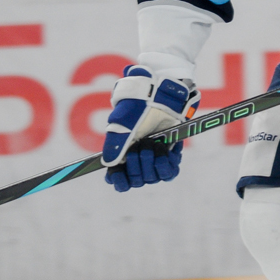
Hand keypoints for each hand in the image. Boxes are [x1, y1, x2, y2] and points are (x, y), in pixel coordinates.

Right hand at [100, 65, 198, 191]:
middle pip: (136, 180)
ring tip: (154, 144)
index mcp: (122, 155)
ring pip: (153, 178)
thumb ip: (114, 146)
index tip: (119, 176)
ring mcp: (154, 159)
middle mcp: (138, 160)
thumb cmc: (137, 109)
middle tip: (141, 145)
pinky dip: (167, 164)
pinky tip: (166, 150)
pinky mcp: (169, 156)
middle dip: (138, 164)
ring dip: (152, 162)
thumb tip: (109, 165)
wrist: (160, 98)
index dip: (119, 181)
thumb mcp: (121, 125)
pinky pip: (170, 172)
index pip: (118, 180)